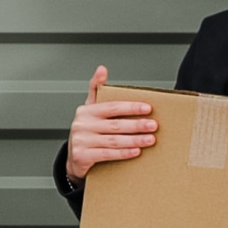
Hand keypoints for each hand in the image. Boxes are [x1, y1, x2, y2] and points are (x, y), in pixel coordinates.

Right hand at [63, 67, 157, 181]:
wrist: (75, 158)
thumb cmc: (88, 131)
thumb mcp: (90, 109)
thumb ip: (96, 89)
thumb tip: (101, 69)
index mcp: (86, 111)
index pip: (112, 106)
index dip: (131, 107)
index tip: (148, 108)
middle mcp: (82, 124)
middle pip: (115, 124)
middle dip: (137, 125)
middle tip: (153, 125)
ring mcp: (81, 141)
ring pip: (113, 140)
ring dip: (134, 140)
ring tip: (150, 139)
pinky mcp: (82, 156)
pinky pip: (107, 154)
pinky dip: (123, 153)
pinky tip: (136, 151)